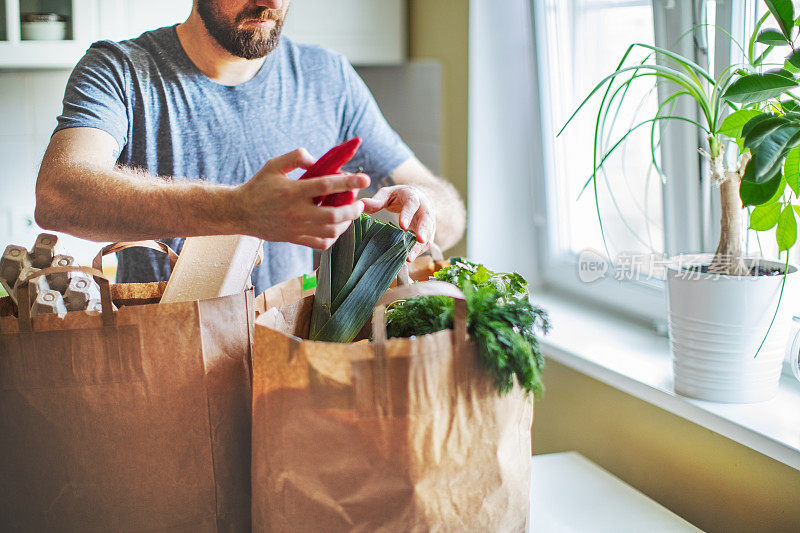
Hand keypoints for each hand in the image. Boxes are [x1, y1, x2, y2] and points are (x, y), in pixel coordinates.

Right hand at [237, 148, 369, 247]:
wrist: (241, 212)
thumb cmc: (259, 186)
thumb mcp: (274, 165)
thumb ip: (296, 157)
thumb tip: (318, 160)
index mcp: (292, 191)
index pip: (326, 185)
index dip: (348, 181)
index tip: (364, 179)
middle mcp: (296, 212)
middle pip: (333, 215)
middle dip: (352, 209)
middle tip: (360, 203)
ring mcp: (296, 228)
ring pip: (330, 231)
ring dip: (346, 223)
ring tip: (350, 213)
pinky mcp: (295, 239)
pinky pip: (321, 243)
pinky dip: (334, 236)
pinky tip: (336, 226)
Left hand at [361, 185, 434, 260]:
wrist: (416, 199)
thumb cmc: (399, 197)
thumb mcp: (387, 194)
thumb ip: (376, 201)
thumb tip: (360, 204)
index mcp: (413, 196)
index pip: (412, 203)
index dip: (408, 214)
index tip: (402, 225)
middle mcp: (424, 209)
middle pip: (427, 219)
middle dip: (424, 230)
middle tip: (420, 239)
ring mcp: (428, 222)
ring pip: (428, 234)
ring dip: (420, 246)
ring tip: (409, 257)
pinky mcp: (428, 234)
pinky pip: (425, 244)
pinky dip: (418, 251)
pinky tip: (408, 258)